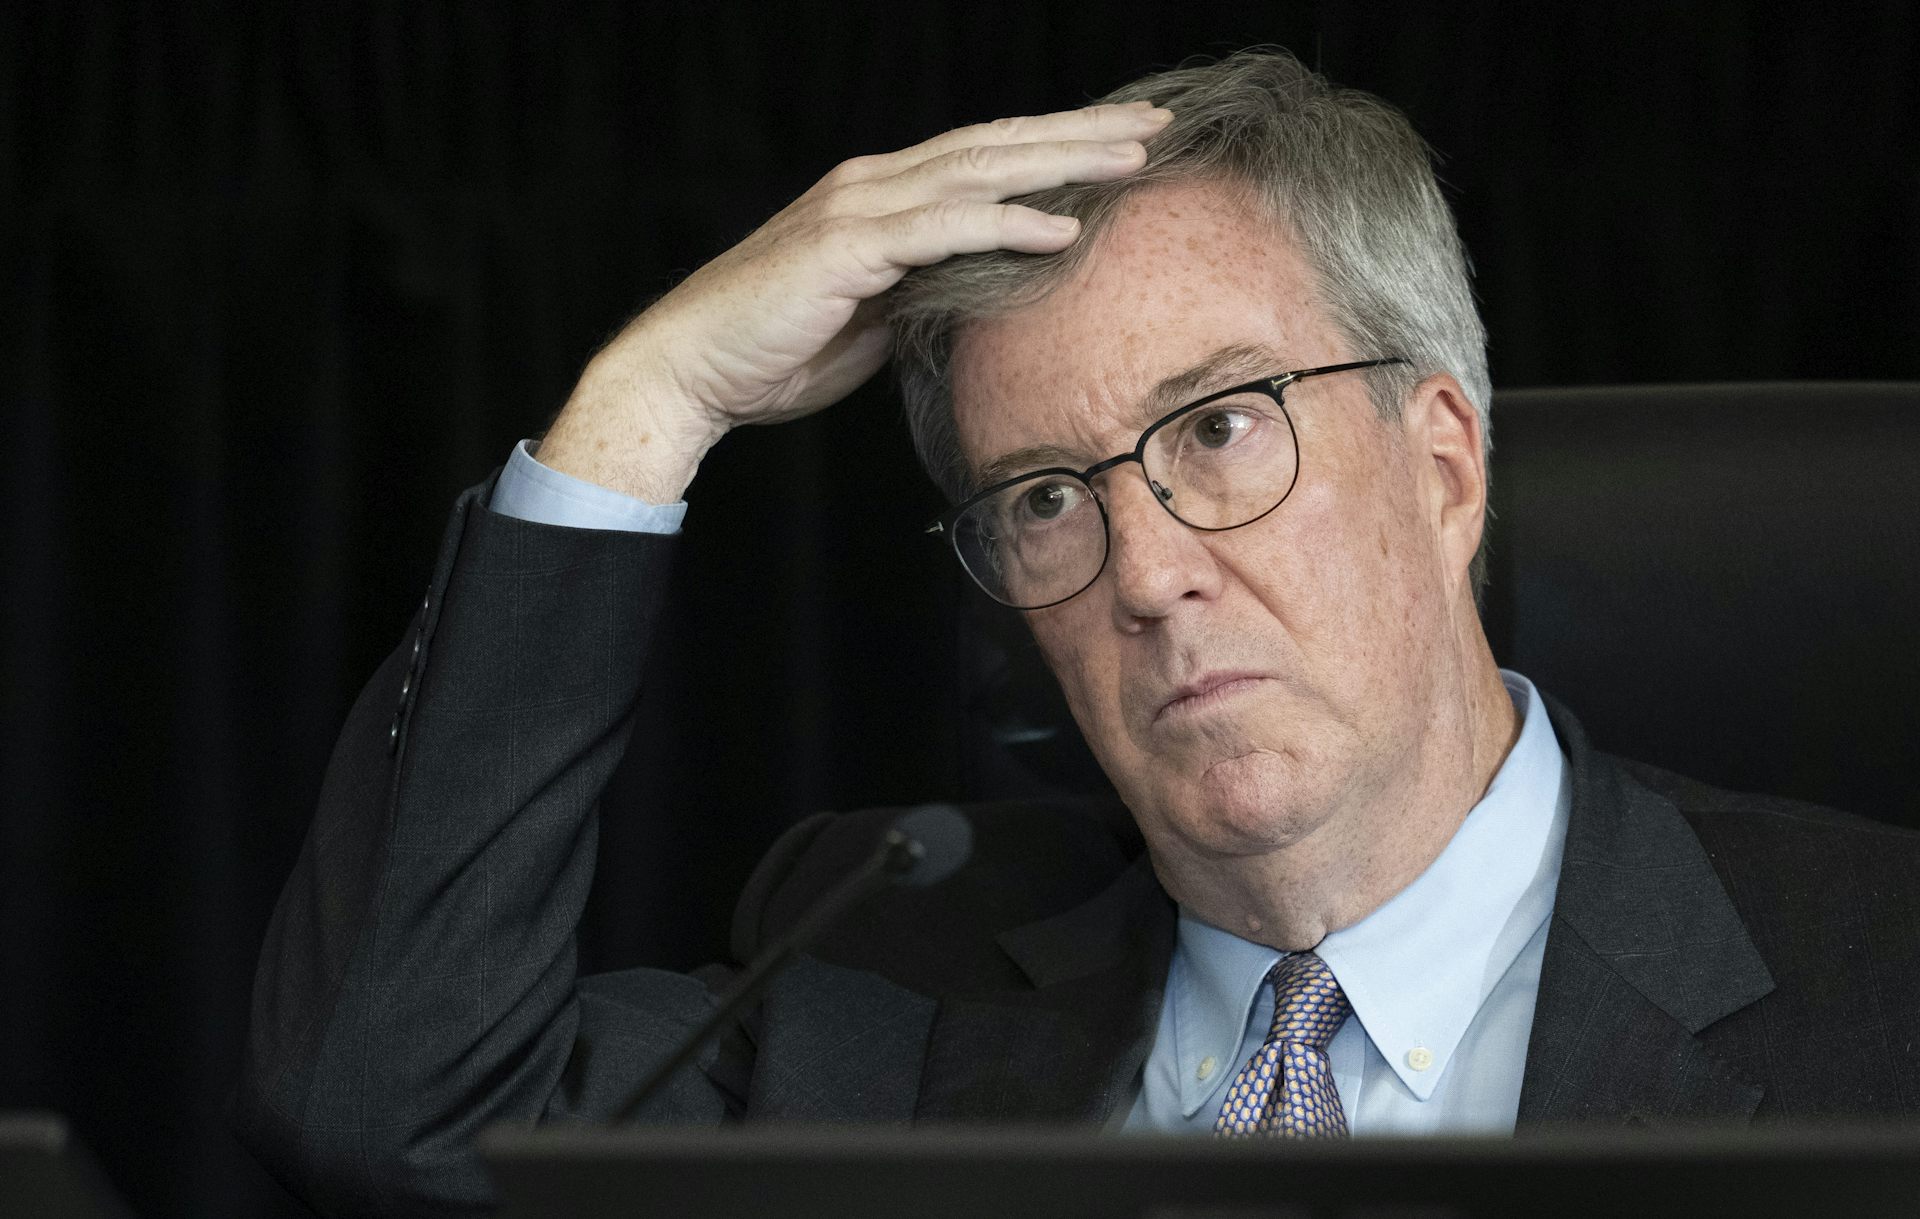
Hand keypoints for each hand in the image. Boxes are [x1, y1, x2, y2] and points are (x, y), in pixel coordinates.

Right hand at [538, 101, 1172, 503]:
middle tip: (1151, 124)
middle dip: (1077, 134)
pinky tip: (1059, 226)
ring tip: (1128, 159)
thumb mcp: (870, 317)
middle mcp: (873, 187)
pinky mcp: (846, 250)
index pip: (981, 158)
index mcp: (880, 198)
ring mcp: (858, 211)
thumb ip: (921, 292)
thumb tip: (977, 297)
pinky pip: (941, 230)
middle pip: (993, 146)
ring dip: (1058, 163)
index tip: (1120, 144)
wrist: (692, 370)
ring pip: (976, 173)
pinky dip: (1004, 224)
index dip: (1053, 146)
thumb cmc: (776, 350)